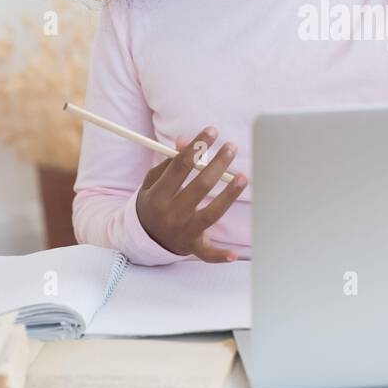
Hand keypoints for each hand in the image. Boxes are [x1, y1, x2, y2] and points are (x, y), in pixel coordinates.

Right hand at [135, 126, 246, 261]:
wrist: (144, 237)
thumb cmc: (154, 201)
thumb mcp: (153, 181)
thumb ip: (170, 162)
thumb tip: (186, 140)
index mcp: (158, 195)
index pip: (180, 166)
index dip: (197, 147)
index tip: (212, 131)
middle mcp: (170, 213)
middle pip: (200, 186)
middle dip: (218, 164)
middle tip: (231, 147)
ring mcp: (183, 231)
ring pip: (211, 213)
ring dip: (229, 195)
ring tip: (242, 177)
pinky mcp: (193, 246)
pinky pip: (207, 254)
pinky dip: (219, 256)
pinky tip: (234, 254)